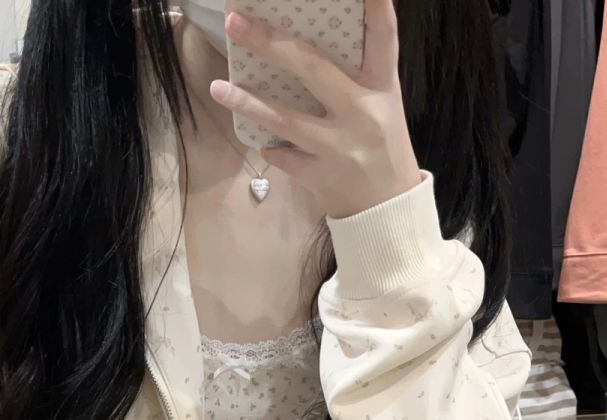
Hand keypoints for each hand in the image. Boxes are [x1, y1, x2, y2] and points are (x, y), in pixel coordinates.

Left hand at [211, 0, 423, 219]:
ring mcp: (340, 147)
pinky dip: (270, 146)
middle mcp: (362, 113)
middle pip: (312, 68)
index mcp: (382, 88)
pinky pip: (284, 156)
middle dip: (270, 43)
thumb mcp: (382, 105)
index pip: (382, 36)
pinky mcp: (322, 177)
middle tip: (235, 21)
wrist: (389, 211)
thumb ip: (355, 74)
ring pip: (285, 119)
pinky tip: (261, 141)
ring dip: (248, 102)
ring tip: (218, 87)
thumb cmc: (382, 147)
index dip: (373, 6)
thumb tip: (302, 42)